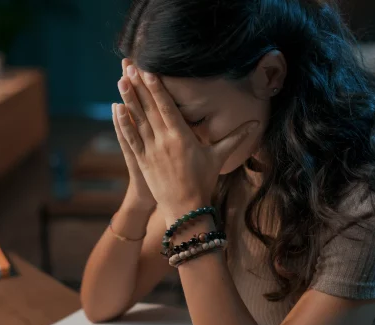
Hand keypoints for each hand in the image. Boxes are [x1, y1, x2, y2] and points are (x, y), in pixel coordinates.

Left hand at [116, 64, 258, 224]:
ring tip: (121, 80)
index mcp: (182, 137)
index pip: (167, 107)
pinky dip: (123, 124)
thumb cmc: (204, 181)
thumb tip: (257, 123)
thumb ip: (236, 137)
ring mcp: (151, 151)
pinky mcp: (142, 161)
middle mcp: (164, 141)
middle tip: (130, 67)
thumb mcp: (219, 156)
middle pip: (150, 109)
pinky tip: (116, 109)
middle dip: (139, 87)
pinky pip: (130, 138)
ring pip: (137, 120)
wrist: (186, 208)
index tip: (149, 72)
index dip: (157, 88)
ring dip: (129, 100)